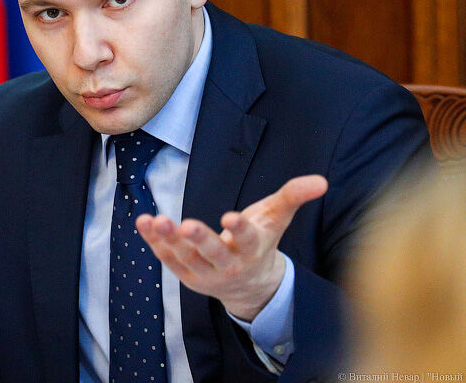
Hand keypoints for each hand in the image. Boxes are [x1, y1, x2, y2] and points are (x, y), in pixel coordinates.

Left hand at [136, 174, 326, 321]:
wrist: (249, 284)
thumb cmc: (261, 240)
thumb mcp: (277, 217)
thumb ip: (294, 196)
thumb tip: (322, 181)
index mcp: (253, 249)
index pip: (248, 239)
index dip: (239, 229)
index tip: (230, 217)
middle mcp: (230, 265)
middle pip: (214, 254)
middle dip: (200, 240)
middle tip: (187, 225)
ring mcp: (206, 274)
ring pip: (186, 258)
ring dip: (170, 240)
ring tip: (156, 221)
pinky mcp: (186, 275)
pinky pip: (167, 258)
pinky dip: (154, 242)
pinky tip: (143, 221)